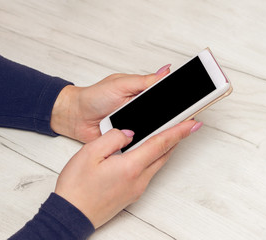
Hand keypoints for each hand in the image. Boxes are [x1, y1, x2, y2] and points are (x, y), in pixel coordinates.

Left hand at [50, 64, 170, 142]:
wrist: (76, 117)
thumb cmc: (94, 97)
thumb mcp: (120, 84)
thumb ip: (143, 81)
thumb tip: (165, 71)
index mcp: (141, 92)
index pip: (165, 94)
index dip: (178, 97)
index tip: (190, 98)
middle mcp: (141, 108)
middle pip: (163, 114)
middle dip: (169, 116)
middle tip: (173, 116)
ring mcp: (136, 124)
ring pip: (155, 129)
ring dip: (156, 129)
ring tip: (158, 126)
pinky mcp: (130, 138)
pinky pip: (142, 141)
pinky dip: (144, 140)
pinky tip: (145, 138)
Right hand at [54, 119, 201, 227]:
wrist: (72, 215)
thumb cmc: (77, 187)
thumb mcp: (89, 153)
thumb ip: (113, 138)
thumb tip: (129, 132)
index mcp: (130, 166)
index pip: (161, 143)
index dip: (179, 131)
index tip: (192, 123)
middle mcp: (138, 180)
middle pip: (164, 154)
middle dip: (177, 138)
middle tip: (185, 125)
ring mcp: (137, 189)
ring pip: (157, 164)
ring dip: (165, 149)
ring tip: (167, 135)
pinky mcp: (132, 194)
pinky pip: (149, 172)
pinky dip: (153, 159)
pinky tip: (147, 153)